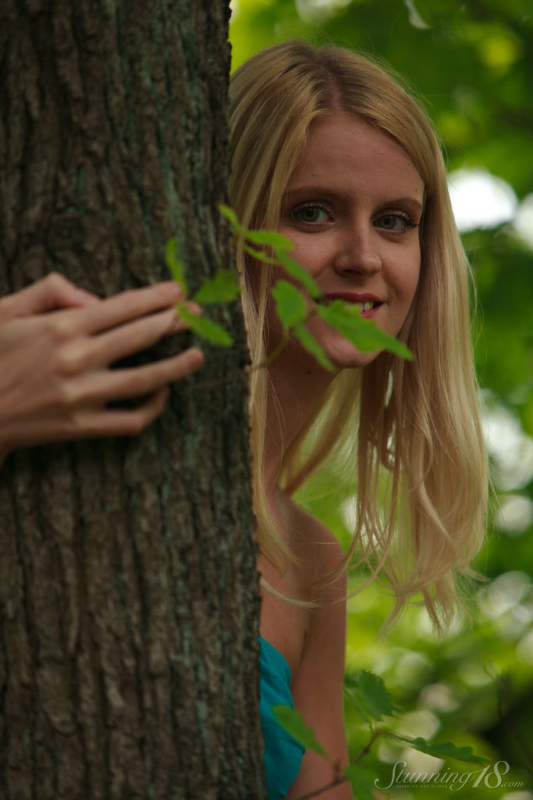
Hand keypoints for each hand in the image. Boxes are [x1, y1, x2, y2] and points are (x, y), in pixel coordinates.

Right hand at [0, 273, 203, 456]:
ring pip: (144, 380)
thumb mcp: (7, 311)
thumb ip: (50, 292)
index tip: (178, 292)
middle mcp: (76, 360)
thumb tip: (93, 299)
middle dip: (175, 322)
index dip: (156, 297)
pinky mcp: (81, 427)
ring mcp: (81, 397)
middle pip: (141, 337)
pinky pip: (129, 421)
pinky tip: (163, 393)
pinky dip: (151, 409)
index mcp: (60, 328)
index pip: (122, 307)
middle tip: (197, 315)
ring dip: (177, 366)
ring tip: (198, 355)